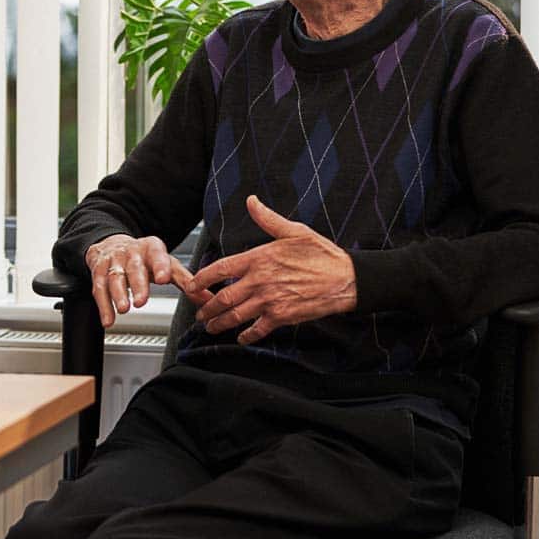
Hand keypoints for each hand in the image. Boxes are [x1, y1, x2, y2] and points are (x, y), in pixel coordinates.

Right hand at [84, 234, 207, 327]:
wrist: (112, 244)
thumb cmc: (144, 258)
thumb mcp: (166, 263)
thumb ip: (185, 281)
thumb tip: (207, 298)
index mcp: (152, 248)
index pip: (158, 255)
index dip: (160, 266)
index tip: (163, 278)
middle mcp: (131, 252)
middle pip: (134, 268)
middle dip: (137, 284)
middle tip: (141, 301)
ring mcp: (113, 261)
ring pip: (114, 277)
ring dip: (118, 294)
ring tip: (124, 309)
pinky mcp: (98, 270)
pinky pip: (99, 288)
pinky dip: (103, 306)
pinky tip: (108, 319)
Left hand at [189, 195, 357, 344]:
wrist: (345, 278)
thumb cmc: (322, 254)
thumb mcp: (294, 231)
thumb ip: (268, 219)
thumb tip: (251, 201)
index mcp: (259, 258)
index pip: (221, 268)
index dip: (202, 279)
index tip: (192, 285)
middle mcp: (260, 280)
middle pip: (224, 297)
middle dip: (207, 307)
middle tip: (200, 313)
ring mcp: (270, 300)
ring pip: (236, 315)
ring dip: (220, 323)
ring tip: (212, 327)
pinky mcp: (282, 316)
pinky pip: (257, 329)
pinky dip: (247, 335)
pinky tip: (241, 337)